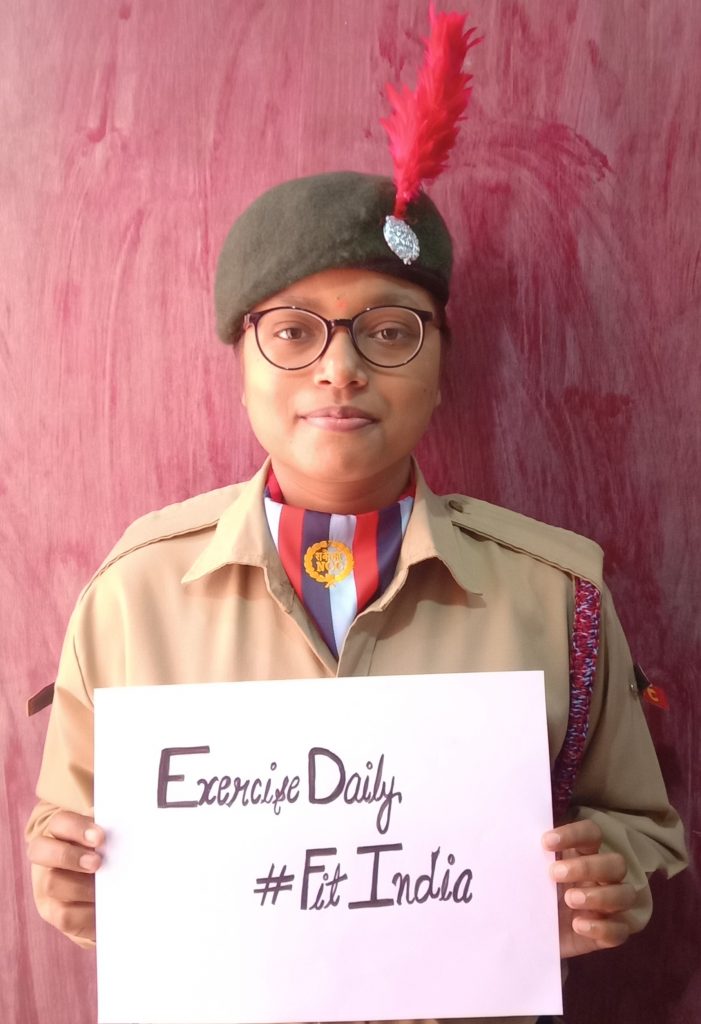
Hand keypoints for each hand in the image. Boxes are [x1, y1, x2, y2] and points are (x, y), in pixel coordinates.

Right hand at [27, 810, 104, 944]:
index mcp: (61, 832)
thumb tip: (122, 831)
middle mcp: (47, 857)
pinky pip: (64, 915)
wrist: (105, 893)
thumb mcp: (109, 843)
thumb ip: (110, 834)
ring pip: (52, 884)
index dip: (77, 828)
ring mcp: (46, 887)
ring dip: (81, 886)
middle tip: (97, 862)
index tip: (101, 837)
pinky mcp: (54, 913)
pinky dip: (87, 912)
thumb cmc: (109, 856)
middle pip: (40, 850)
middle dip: (70, 856)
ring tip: (106, 887)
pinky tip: (103, 907)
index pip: (59, 822)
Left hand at [542, 820, 636, 957]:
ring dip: (599, 895)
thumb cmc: (534, 895)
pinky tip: (578, 925)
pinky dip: (602, 927)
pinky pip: (621, 931)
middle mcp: (603, 878)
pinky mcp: (609, 935)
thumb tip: (517, 838)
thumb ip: (532, 857)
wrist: (529, 934)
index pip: (592, 834)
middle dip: (587, 867)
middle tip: (554, 874)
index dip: (574, 834)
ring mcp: (611, 907)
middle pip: (616, 863)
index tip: (545, 842)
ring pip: (627, 895)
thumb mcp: (532, 874)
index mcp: (584, 855)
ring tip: (569, 900)